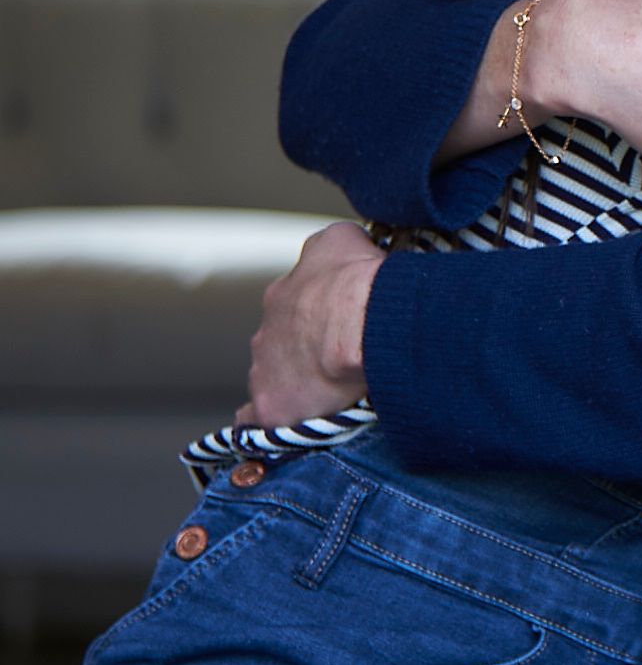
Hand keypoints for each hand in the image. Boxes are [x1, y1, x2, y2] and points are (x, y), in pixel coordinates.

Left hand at [243, 221, 382, 425]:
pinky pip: (258, 419)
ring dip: (294, 387)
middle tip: (339, 365)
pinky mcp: (270, 407)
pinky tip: (281, 425)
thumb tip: (344, 248)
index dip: (320, 321)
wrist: (361, 320)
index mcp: (284, 296)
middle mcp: (266, 333)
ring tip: (327, 397)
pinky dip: (267, 422)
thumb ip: (332, 246)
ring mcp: (264, 371)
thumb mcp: (342, 239)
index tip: (341, 330)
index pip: (296, 310)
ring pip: (273, 381)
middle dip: (305, 356)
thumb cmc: (356, 279)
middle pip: (282, 348)